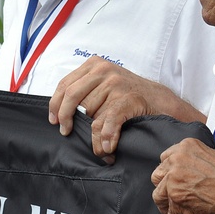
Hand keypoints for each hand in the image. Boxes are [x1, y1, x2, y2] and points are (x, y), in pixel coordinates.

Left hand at [48, 56, 204, 158]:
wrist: (160, 100)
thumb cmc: (128, 96)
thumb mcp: (104, 84)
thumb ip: (84, 91)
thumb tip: (59, 111)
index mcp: (94, 65)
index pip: (65, 84)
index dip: (55, 104)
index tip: (54, 120)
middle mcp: (104, 71)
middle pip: (73, 97)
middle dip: (66, 118)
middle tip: (66, 131)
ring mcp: (117, 84)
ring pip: (91, 114)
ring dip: (92, 137)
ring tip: (96, 148)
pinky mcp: (129, 98)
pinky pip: (108, 121)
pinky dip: (105, 137)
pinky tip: (106, 148)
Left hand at [151, 139, 214, 213]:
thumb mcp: (211, 159)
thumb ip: (193, 164)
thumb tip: (186, 178)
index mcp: (186, 147)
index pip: (166, 158)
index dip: (170, 173)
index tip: (173, 182)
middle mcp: (177, 159)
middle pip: (158, 176)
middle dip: (166, 190)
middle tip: (173, 200)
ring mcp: (174, 178)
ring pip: (159, 196)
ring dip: (169, 208)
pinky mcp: (176, 197)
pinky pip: (172, 213)